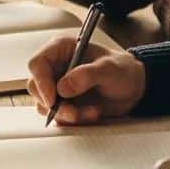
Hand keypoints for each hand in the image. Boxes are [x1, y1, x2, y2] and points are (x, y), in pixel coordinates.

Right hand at [27, 37, 146, 124]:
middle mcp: (56, 67)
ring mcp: (58, 86)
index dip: (41, 82)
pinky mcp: (64, 103)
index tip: (53, 99)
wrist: (133, 88)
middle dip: (54, 104)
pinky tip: (92, 113)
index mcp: (62, 49)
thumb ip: (87, 74)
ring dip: (67, 114)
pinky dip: (74, 119)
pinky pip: (58, 116)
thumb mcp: (109, 68)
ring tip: (92, 111)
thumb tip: (64, 87)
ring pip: (45, 105)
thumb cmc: (122, 70)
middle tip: (74, 112)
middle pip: (36, 87)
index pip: (38, 63)